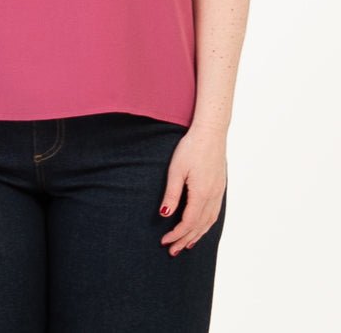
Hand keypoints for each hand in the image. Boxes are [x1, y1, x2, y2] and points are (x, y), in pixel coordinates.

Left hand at [158, 123, 226, 255]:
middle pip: (199, 226)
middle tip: (172, 251)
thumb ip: (171, 194)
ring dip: (197, 235)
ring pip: (209, 222)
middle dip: (185, 240)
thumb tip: (165, 215)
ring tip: (186, 244)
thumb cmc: (191, 147)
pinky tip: (201, 226)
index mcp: (201, 194)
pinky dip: (206, 225)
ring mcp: (218, 192)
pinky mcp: (220, 187)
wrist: (211, 132)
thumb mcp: (176, 170)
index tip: (164, 241)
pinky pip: (214, 213)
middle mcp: (212, 197)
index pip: (188, 223)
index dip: (176, 235)